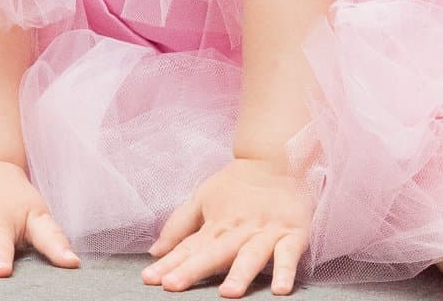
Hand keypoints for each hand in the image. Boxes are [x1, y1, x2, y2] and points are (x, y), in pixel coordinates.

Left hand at [143, 157, 313, 296]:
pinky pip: (289, 255)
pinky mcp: (292, 233)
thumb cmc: (237, 183)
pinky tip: (280, 289)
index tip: (149, 279)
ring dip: (239, 273)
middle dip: (193, 269)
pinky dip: (285, 271)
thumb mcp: (202, 197)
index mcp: (216, 223)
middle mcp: (239, 230)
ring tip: (228, 293)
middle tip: (173, 285)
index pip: (189, 247)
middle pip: (214, 252)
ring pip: (250, 255)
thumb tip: (155, 251)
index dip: (169, 263)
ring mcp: (266, 232)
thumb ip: (179, 225)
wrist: (277, 156)